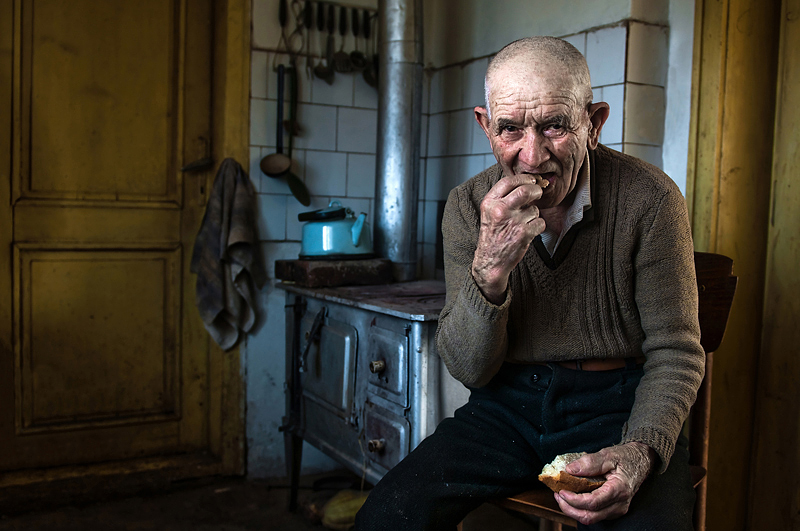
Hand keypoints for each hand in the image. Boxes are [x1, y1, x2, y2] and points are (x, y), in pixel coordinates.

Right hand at [471, 174, 545, 303]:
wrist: (490, 261)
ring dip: (533, 215)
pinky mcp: (523, 233)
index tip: (531, 180)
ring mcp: (512, 222)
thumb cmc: (492, 235)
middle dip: (536, 190)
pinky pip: (540, 222)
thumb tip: (526, 183)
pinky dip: (537, 227)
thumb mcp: (489, 212)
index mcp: (489, 203)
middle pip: (526, 190)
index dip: (524, 178)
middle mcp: (500, 210)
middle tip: (538, 193)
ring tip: (523, 224)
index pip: (508, 181)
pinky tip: (527, 232)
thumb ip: (503, 197)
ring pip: (534, 209)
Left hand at [554, 442, 655, 524]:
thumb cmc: (625, 458)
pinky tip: (573, 498)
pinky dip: (581, 509)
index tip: (561, 491)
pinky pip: (595, 515)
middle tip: (557, 495)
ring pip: (591, 519)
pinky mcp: (614, 510)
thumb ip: (589, 462)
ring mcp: (617, 509)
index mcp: (619, 489)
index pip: (593, 502)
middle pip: (590, 516)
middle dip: (569, 508)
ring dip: (573, 510)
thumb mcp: (608, 454)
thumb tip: (570, 470)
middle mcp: (620, 504)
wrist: (641, 462)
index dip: (574, 500)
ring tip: (562, 496)